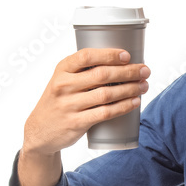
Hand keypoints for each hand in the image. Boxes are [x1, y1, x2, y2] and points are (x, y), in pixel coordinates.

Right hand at [22, 48, 149, 155]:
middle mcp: (64, 85)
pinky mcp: (77, 123)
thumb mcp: (62, 80)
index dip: (109, 54)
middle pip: (102, 75)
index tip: (127, 56)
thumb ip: (82, 71)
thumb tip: (120, 63)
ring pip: (107, 94)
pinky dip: (123, 107)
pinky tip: (135, 102)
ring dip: (130, 89)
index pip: (86, 56)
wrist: (40, 131)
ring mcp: (70, 105)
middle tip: (145, 71)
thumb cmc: (59, 101)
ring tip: (144, 86)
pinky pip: (105, 113)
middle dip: (128, 72)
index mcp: (61, 69)